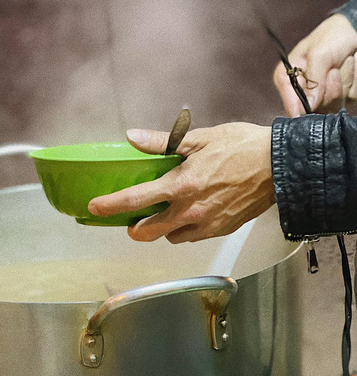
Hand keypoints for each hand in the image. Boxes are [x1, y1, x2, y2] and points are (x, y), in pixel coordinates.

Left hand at [87, 124, 274, 242]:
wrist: (281, 167)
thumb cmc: (242, 147)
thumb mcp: (199, 138)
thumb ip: (162, 142)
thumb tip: (132, 137)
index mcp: (180, 186)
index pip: (135, 200)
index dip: (110, 206)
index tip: (94, 208)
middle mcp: (189, 211)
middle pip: (147, 231)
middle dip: (134, 227)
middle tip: (130, 218)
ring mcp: (206, 224)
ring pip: (171, 237)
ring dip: (161, 229)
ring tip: (163, 213)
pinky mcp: (221, 230)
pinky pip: (192, 237)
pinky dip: (184, 230)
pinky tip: (188, 215)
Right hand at [273, 13, 356, 115]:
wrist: (353, 31)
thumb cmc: (330, 37)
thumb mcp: (319, 54)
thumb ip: (313, 80)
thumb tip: (309, 105)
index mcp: (287, 80)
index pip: (290, 106)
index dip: (302, 109)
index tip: (315, 102)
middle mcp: (302, 92)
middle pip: (315, 109)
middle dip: (329, 89)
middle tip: (333, 69)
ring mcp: (321, 96)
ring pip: (334, 105)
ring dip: (343, 82)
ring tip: (341, 64)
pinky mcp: (339, 97)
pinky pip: (348, 99)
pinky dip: (352, 82)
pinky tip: (348, 68)